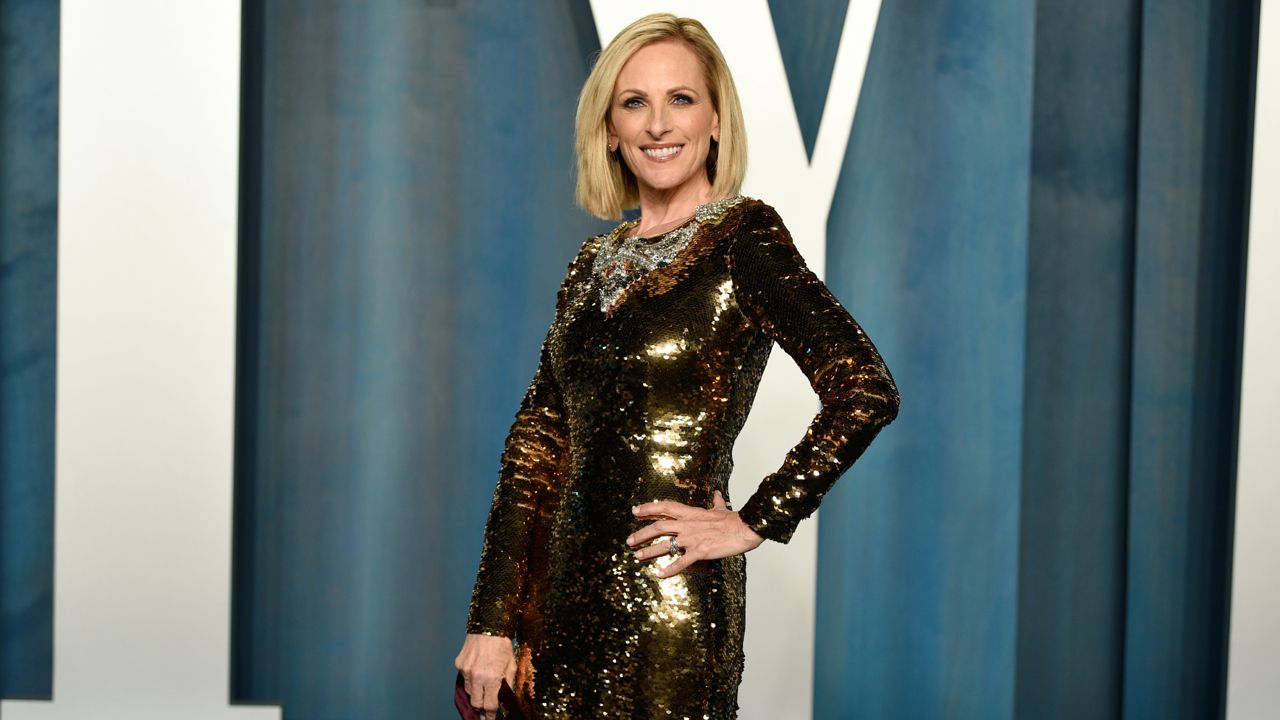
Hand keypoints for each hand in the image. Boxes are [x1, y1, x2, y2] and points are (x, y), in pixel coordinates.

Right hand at [454, 633, 515, 719]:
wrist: (489, 626)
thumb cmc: (503, 644)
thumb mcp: (511, 665)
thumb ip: (508, 684)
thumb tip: (506, 698)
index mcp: (492, 678)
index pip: (489, 706)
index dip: (490, 715)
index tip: (490, 719)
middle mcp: (477, 676)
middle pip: (476, 703)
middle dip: (481, 707)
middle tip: (485, 709)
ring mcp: (466, 670)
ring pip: (468, 692)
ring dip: (475, 693)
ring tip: (482, 688)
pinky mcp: (459, 664)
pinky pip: (463, 679)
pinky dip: (470, 679)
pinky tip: (477, 673)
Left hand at [626, 491, 764, 577]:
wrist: (745, 528)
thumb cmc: (733, 519)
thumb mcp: (721, 508)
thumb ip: (715, 501)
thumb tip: (716, 493)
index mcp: (691, 513)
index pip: (665, 508)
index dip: (648, 508)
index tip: (635, 511)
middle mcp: (687, 525)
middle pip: (658, 527)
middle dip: (641, 534)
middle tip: (629, 540)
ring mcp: (691, 539)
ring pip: (664, 545)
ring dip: (649, 551)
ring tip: (637, 556)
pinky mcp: (699, 552)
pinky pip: (681, 562)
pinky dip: (670, 569)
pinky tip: (660, 574)